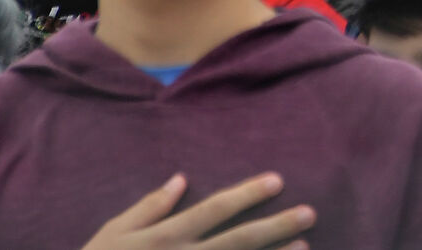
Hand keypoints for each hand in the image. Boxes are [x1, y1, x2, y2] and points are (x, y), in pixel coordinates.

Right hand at [81, 173, 313, 249]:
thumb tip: (180, 179)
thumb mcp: (111, 234)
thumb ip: (147, 207)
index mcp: (164, 238)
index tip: (278, 180)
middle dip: (275, 226)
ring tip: (304, 247)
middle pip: (237, 241)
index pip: (213, 210)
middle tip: (310, 213)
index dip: (246, 194)